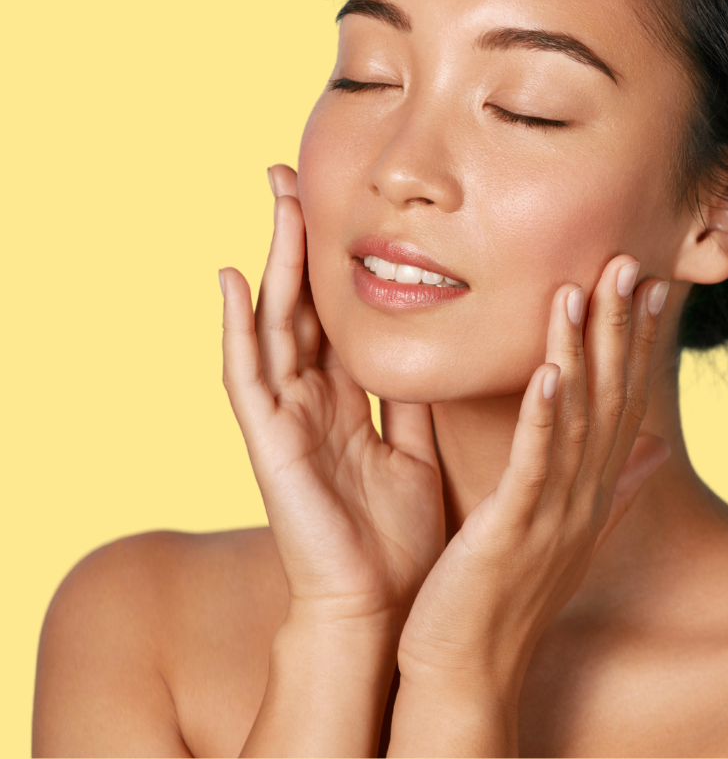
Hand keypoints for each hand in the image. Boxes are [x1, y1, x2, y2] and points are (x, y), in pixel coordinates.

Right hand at [220, 165, 444, 629]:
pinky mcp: (268, 443)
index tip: (342, 205)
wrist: (380, 609)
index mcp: (346, 402)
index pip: (335, 315)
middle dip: (298, 241)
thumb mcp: (415, 449)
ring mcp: (284, 418)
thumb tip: (441, 348)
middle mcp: (310, 400)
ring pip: (274, 323)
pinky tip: (230, 279)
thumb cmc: (395, 538)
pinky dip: (236, 327)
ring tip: (275, 198)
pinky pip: (245, 376)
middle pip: (301, 304)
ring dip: (272, 260)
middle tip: (295, 174)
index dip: (335, 262)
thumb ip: (415, 400)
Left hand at [390, 255, 670, 755]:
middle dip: (620, 328)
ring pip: (576, 417)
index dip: (639, 342)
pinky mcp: (513, 530)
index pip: (624, 400)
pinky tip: (548, 370)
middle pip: (610, 397)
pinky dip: (544, 415)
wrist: (469, 672)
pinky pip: (533, 463)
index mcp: (591, 488)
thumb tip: (659, 449)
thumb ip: (616, 485)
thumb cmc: (509, 594)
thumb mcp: (570, 529)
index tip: (650, 284)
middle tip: (629, 262)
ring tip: (585, 288)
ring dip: (583, 351)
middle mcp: (584, 494)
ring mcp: (553, 512)